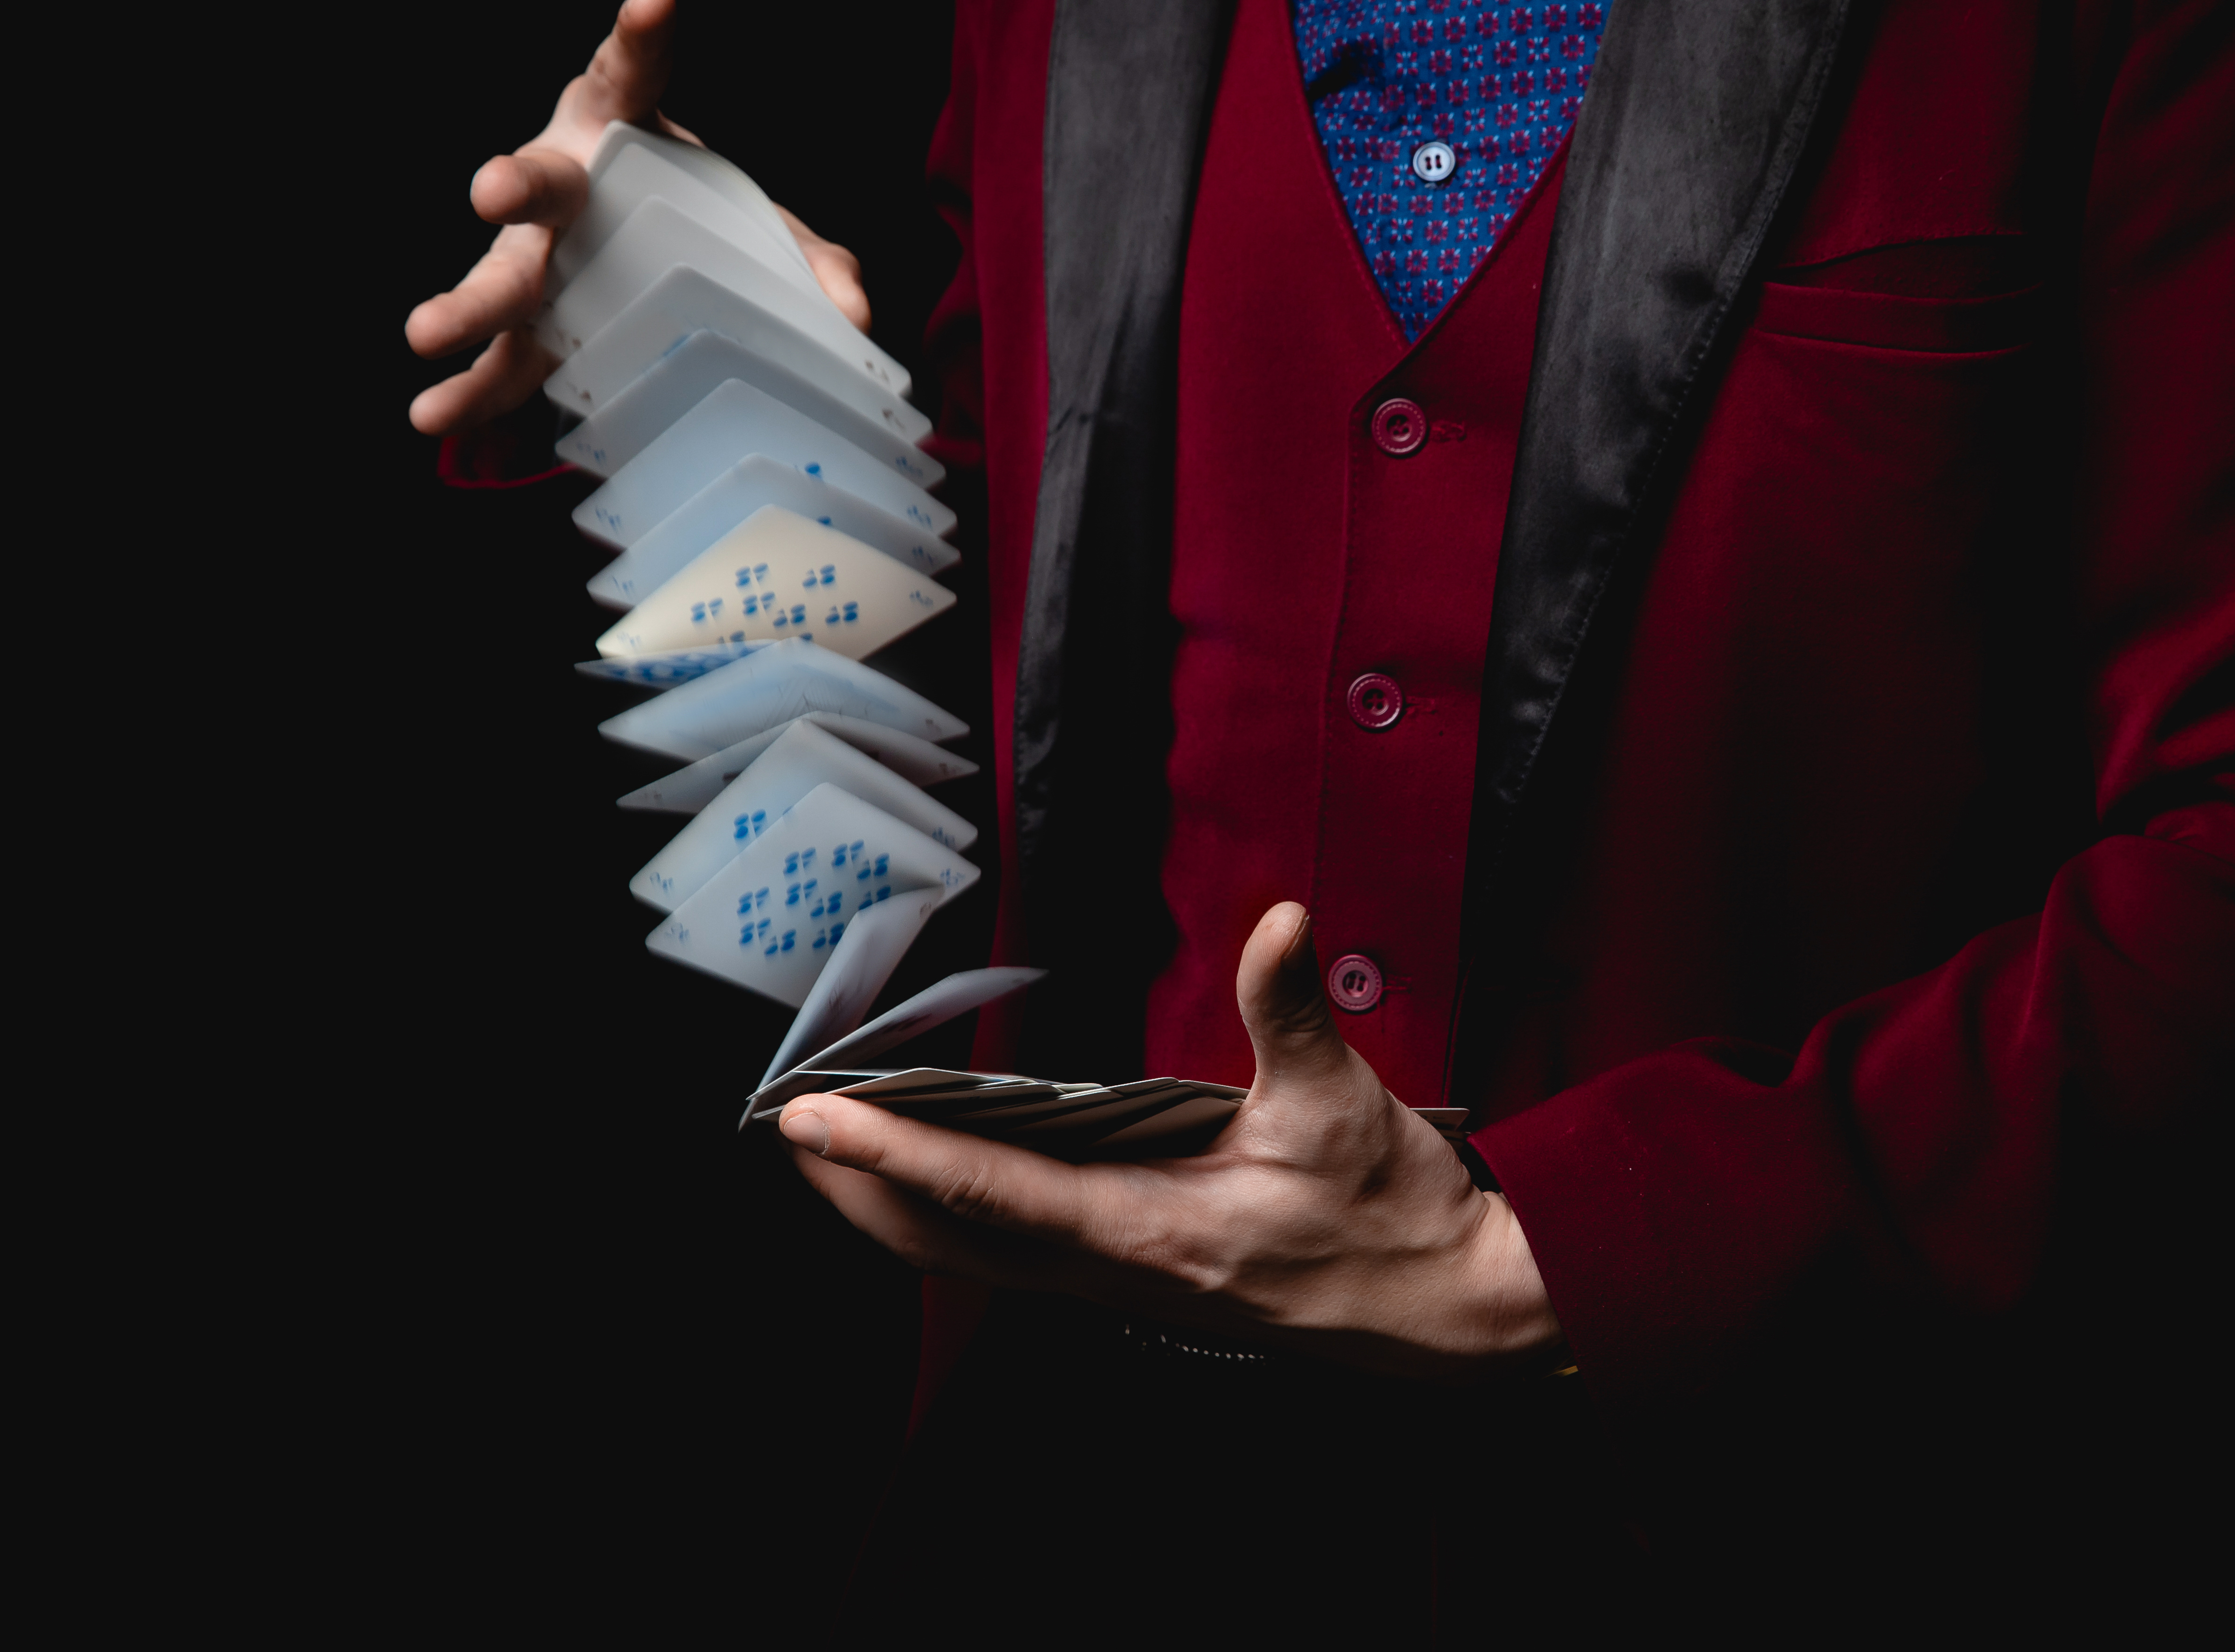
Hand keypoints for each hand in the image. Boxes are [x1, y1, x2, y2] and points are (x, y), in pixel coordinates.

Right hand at [404, 0, 873, 434]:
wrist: (654, 262)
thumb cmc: (703, 226)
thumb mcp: (763, 234)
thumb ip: (810, 261)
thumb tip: (853, 315)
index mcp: (626, 131)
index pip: (633, 74)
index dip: (642, 39)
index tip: (656, 2)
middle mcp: (569, 183)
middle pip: (543, 180)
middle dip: (518, 183)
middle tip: (491, 190)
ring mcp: (540, 257)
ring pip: (504, 274)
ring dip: (469, 303)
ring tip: (426, 332)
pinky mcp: (533, 326)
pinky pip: (502, 360)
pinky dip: (471, 391)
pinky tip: (434, 416)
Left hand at [781, 903, 1565, 1379]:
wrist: (1446, 1314)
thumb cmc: (1394, 1215)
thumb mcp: (1346, 1106)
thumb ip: (1295, 1012)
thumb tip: (1281, 920)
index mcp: (1153, 1232)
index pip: (991, 1192)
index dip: (893, 1154)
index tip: (814, 1120)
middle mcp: (1119, 1272)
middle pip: (949, 1241)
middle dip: (858, 1190)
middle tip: (788, 1131)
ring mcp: (1124, 1287)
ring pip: (974, 1257)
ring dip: (897, 1207)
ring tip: (837, 1153)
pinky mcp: (1139, 1283)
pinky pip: (1014, 1257)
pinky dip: (954, 1216)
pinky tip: (942, 1181)